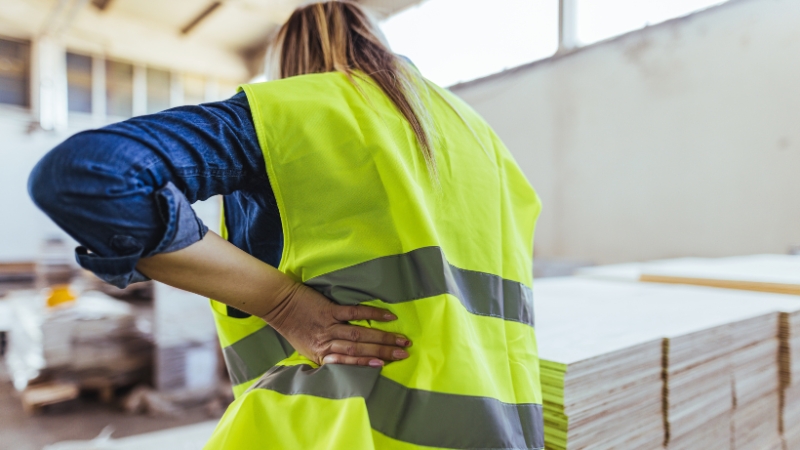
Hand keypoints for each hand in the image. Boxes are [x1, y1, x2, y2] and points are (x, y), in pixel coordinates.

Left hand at [263, 282, 411, 366]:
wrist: (278, 304)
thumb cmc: (293, 327)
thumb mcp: (306, 349)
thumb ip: (326, 356)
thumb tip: (347, 362)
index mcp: (321, 355)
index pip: (350, 362)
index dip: (369, 364)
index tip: (387, 365)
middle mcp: (326, 342)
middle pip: (359, 349)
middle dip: (383, 352)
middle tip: (404, 353)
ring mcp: (329, 325)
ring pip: (360, 334)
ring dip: (382, 338)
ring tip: (400, 340)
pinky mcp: (330, 309)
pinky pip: (354, 313)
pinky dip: (373, 314)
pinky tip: (388, 317)